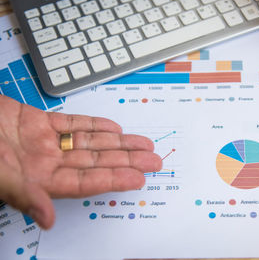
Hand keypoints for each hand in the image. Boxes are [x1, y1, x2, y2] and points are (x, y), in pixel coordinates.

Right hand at [0, 95, 161, 228]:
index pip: (85, 182)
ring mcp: (43, 141)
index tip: (139, 179)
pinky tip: (114, 128)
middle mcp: (45, 162)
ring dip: (117, 143)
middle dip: (126, 160)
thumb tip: (45, 219)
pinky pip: (72, 123)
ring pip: (89, 142)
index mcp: (37, 180)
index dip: (113, 180)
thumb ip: (22, 195)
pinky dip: (93, 125)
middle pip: (95, 162)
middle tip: (155, 161)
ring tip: (144, 145)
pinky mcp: (38, 120)